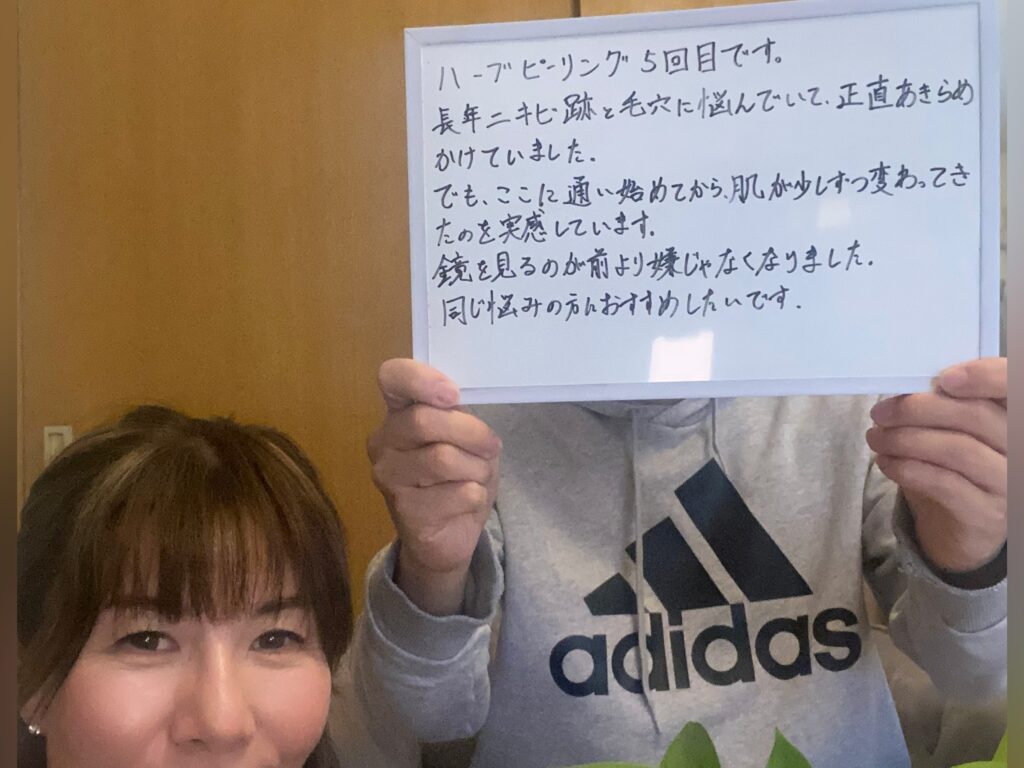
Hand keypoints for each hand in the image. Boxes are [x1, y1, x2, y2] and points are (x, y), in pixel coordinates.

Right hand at [367, 359, 500, 613]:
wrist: (450, 533)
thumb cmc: (458, 476)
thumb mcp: (463, 437)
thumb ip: (456, 413)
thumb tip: (456, 401)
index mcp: (398, 412)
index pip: (392, 377)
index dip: (421, 379)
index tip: (452, 396)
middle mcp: (383, 441)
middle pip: (424, 421)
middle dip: (471, 432)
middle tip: (491, 446)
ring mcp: (388, 478)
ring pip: (443, 459)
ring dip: (477, 468)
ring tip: (477, 477)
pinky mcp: (406, 512)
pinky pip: (457, 493)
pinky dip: (476, 496)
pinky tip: (466, 502)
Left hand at [867, 357, 1006, 572]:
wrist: (960, 526)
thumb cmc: (955, 467)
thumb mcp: (953, 431)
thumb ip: (944, 406)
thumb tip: (906, 389)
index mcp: (1014, 417)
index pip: (1013, 385)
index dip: (985, 376)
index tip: (944, 379)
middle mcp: (1021, 449)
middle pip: (975, 416)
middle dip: (918, 409)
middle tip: (880, 412)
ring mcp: (1008, 483)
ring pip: (957, 450)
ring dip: (905, 440)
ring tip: (876, 438)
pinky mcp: (986, 513)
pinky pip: (944, 483)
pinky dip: (907, 468)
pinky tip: (886, 462)